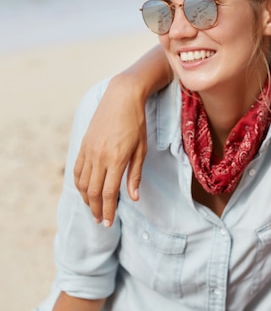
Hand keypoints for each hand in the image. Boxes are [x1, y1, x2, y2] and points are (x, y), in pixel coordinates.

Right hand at [73, 74, 147, 225]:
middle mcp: (99, 157)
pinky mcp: (83, 145)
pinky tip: (84, 191)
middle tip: (101, 222)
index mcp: (116, 159)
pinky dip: (79, 184)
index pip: (108, 193)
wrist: (121, 98)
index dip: (108, 210)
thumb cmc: (136, 123)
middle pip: (93, 192)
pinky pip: (77, 169)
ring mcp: (89, 151)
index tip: (109, 222)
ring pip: (82, 183)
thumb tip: (133, 198)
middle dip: (96, 209)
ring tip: (93, 210)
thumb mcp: (141, 149)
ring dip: (86, 199)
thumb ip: (135, 174)